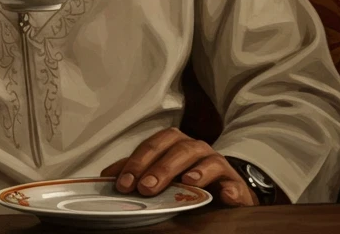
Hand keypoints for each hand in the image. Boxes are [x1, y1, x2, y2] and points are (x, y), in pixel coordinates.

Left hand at [99, 128, 258, 207]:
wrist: (222, 185)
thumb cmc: (185, 177)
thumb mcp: (160, 173)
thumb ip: (136, 172)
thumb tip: (106, 177)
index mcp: (174, 143)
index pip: (153, 146)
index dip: (137, 162)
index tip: (123, 183)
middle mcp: (195, 148)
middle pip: (178, 150)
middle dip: (161, 168)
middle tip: (146, 187)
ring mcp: (216, 163)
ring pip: (206, 160)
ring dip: (196, 172)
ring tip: (187, 182)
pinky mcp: (234, 182)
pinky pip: (233, 183)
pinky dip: (230, 189)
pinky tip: (225, 195)